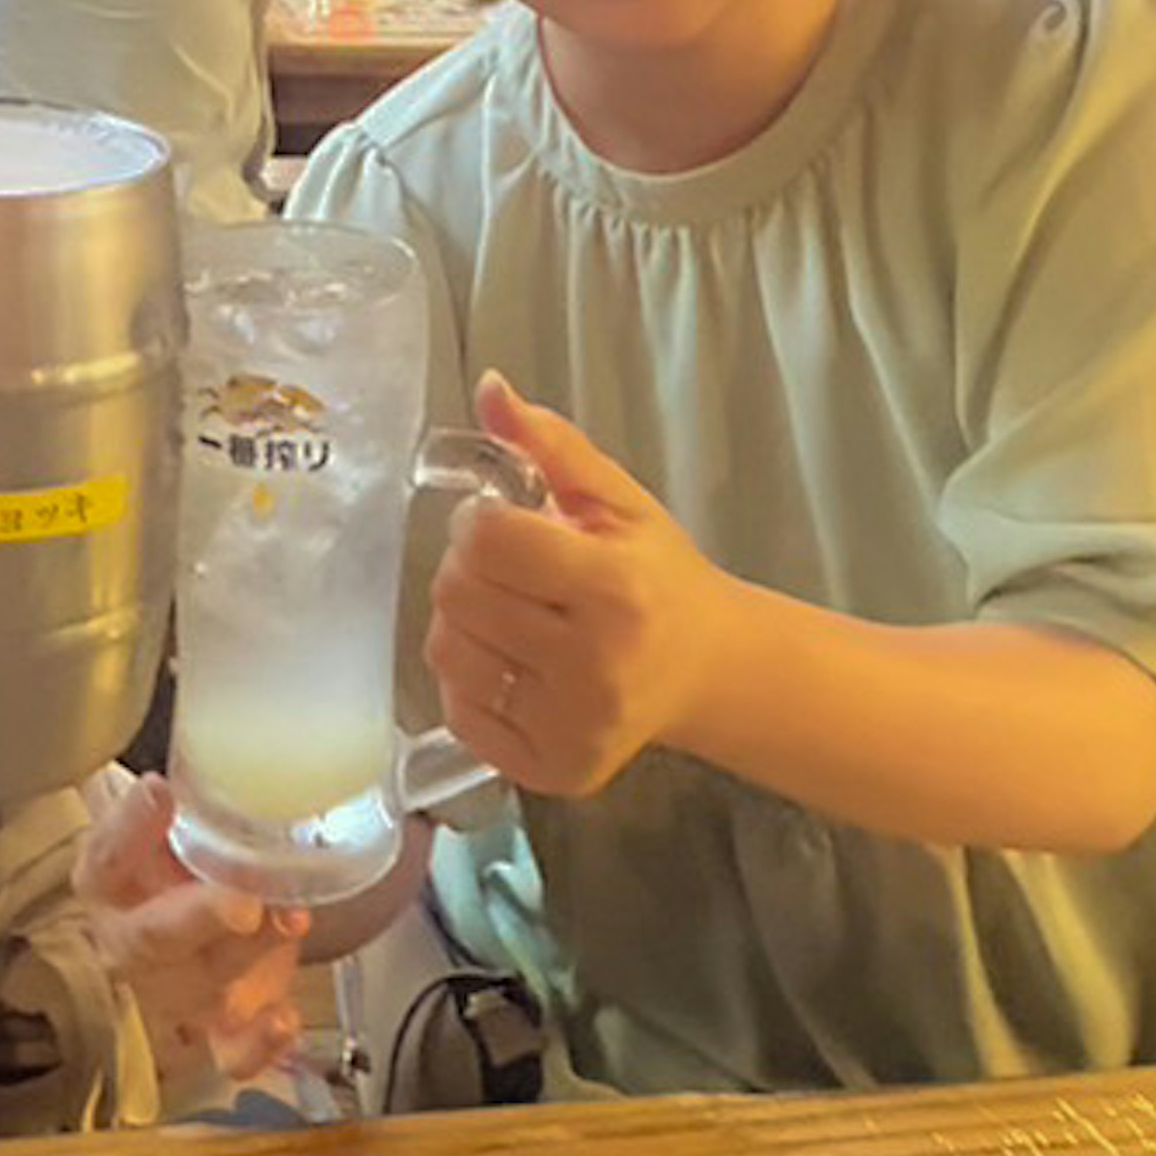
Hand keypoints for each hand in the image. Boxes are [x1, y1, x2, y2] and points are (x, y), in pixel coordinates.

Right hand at [74, 774, 307, 1087]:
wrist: (205, 914)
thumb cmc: (183, 861)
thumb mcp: (180, 820)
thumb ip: (188, 799)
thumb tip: (191, 773)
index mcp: (110, 883)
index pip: (104, 858)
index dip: (129, 829)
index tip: (160, 794)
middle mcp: (134, 942)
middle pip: (152, 938)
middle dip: (198, 917)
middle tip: (241, 900)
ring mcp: (176, 992)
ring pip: (204, 986)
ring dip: (251, 957)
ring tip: (292, 920)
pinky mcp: (220, 1027)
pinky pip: (231, 1053)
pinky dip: (258, 1044)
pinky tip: (283, 1020)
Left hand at [422, 374, 734, 800]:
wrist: (708, 670)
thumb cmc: (658, 578)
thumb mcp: (619, 502)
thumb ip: (551, 445)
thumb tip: (490, 387)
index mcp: (614, 590)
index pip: (490, 541)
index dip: (481, 523)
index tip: (503, 523)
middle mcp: (593, 666)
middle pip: (459, 594)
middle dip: (468, 568)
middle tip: (505, 568)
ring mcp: (569, 725)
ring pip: (447, 653)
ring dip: (460, 622)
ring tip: (505, 612)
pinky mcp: (550, 768)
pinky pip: (458, 710)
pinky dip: (469, 678)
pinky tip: (510, 660)